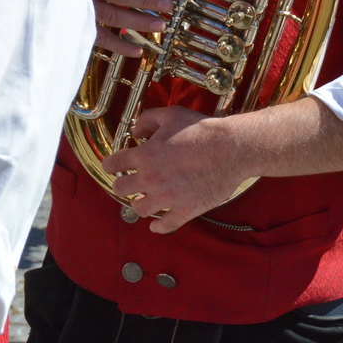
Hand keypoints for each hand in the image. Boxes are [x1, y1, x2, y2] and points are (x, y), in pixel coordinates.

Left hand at [100, 106, 241, 232]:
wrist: (232, 149)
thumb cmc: (202, 130)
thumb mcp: (170, 115)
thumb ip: (147, 120)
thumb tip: (135, 131)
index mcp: (144, 156)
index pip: (113, 165)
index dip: (110, 165)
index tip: (113, 166)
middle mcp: (151, 179)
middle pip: (120, 189)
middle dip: (122, 185)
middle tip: (129, 183)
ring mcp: (168, 197)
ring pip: (138, 209)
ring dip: (139, 204)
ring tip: (143, 200)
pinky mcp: (185, 210)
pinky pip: (166, 225)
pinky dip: (158, 227)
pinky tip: (156, 225)